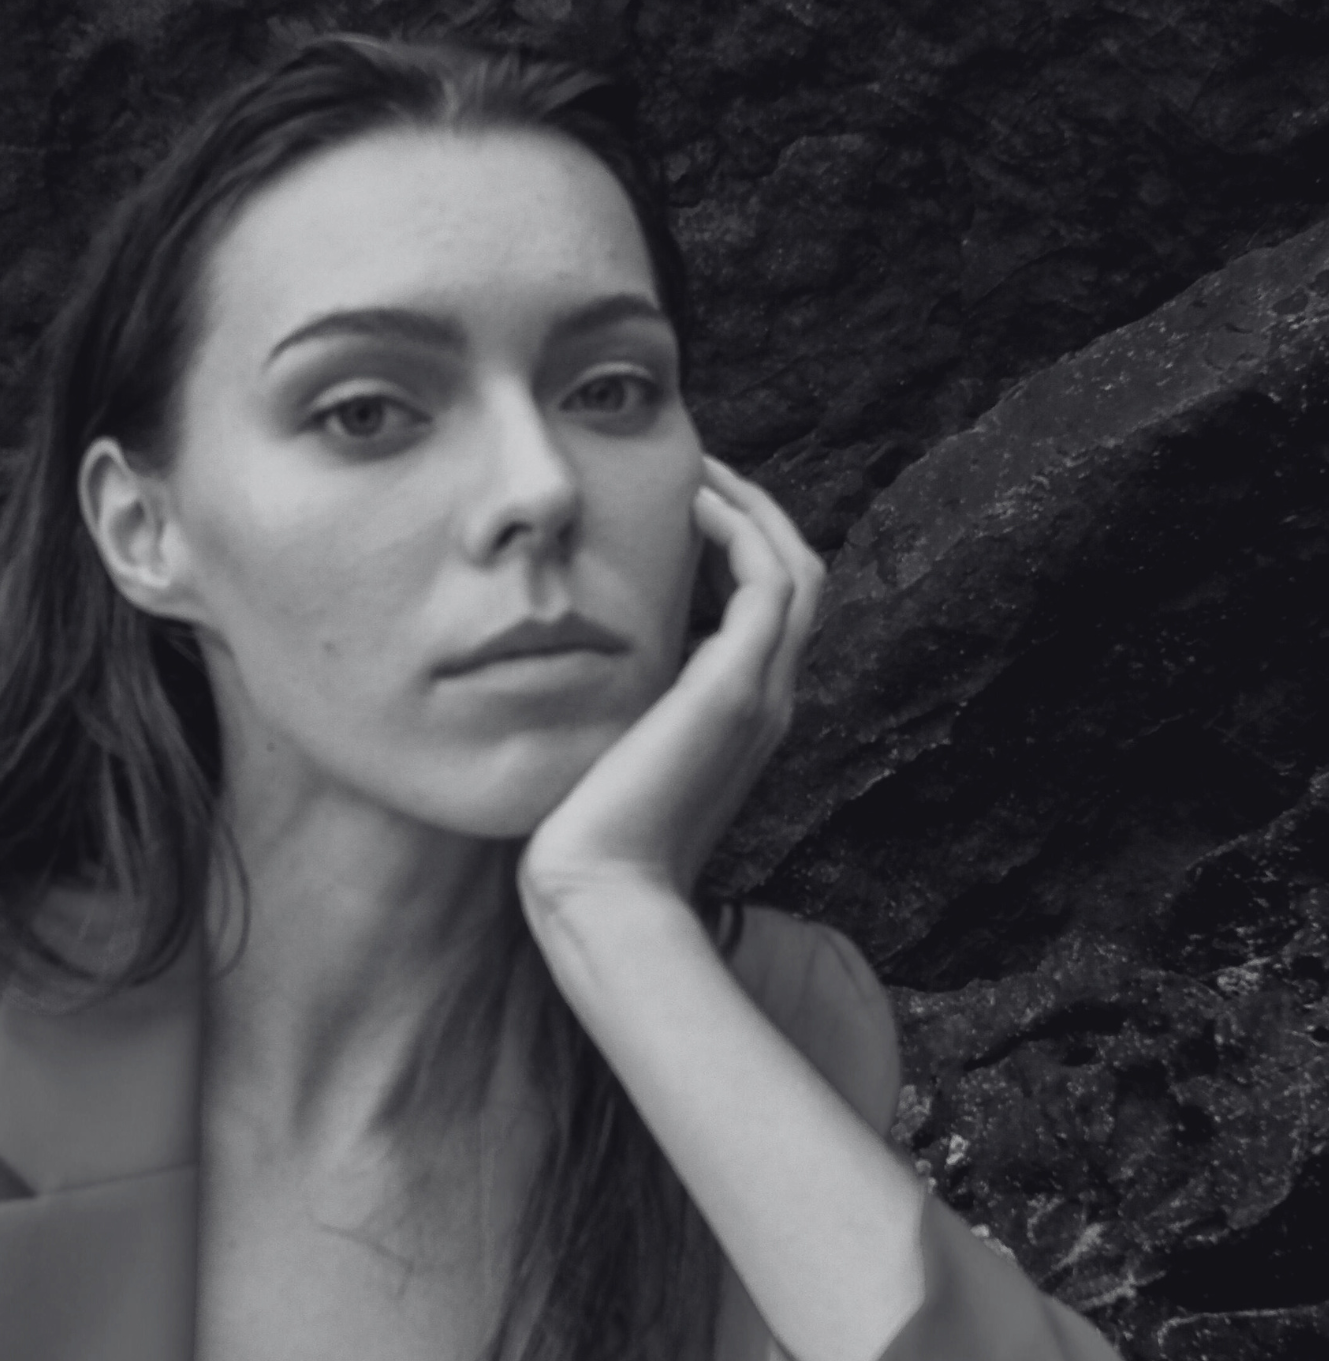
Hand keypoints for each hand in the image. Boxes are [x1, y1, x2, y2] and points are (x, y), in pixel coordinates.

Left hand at [516, 457, 824, 929]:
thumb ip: (608, 706)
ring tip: (699, 469)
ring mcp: (759, 696)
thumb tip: (562, 666)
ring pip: (795, 569)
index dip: (738, 549)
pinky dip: (743, 531)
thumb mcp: (600, 751)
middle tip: (697, 469)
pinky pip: (769, 583)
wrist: (596, 891)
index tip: (683, 506)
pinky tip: (693, 503)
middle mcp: (764, 701)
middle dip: (755, 514)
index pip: (767, 610)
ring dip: (753, 507)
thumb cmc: (581, 837)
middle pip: (797, 578)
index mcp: (738, 717)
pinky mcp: (734, 690)